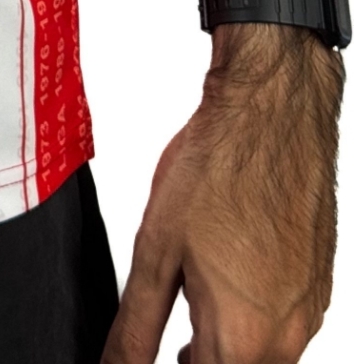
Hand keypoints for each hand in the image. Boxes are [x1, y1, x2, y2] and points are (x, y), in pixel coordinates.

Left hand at [102, 28, 342, 363]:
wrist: (272, 115)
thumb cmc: (216, 171)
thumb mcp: (155, 252)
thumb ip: (135, 327)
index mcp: (244, 338)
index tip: (151, 352)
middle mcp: (288, 337)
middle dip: (197, 359)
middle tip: (169, 335)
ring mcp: (309, 312)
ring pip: (261, 354)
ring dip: (224, 342)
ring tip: (192, 301)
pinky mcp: (318, 287)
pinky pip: (283, 324)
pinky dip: (251, 316)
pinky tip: (226, 275)